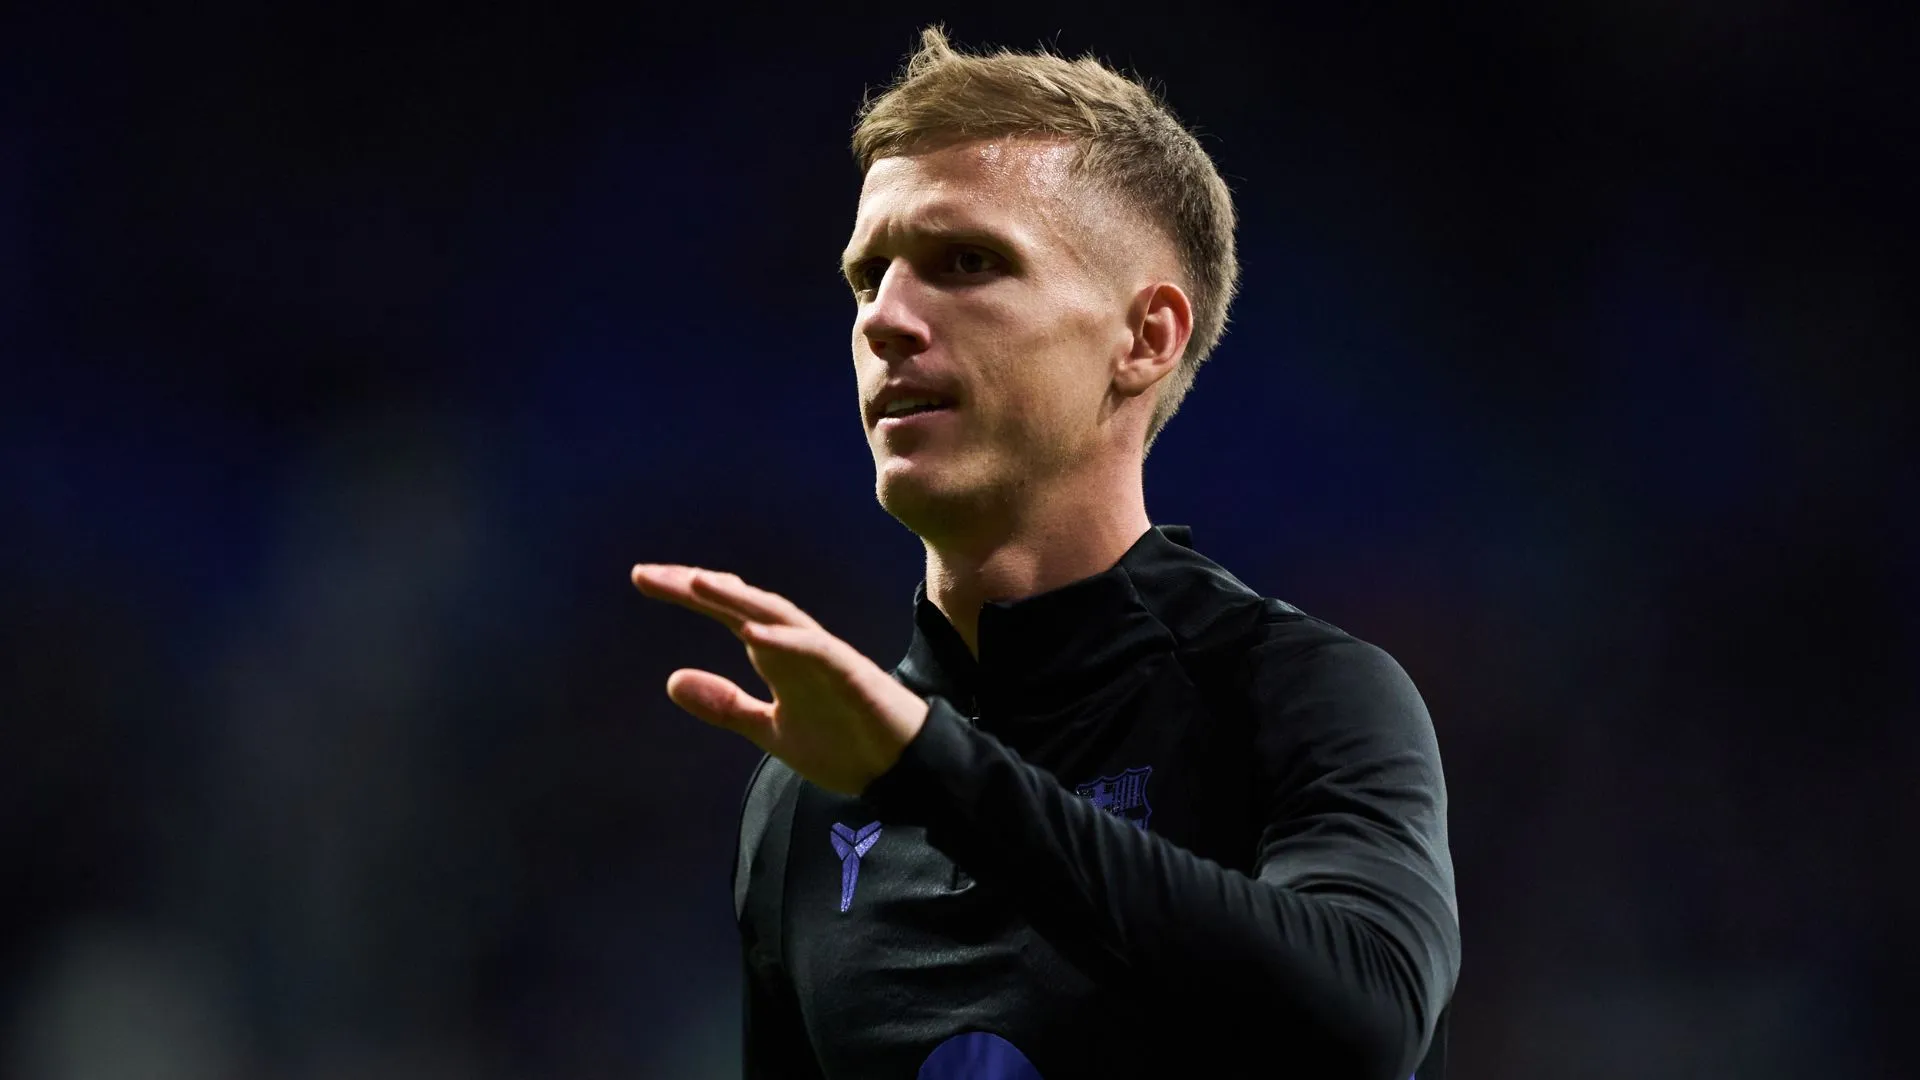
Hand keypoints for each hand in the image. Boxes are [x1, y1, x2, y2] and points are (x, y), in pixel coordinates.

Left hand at [630, 564, 929, 795]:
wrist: (902, 770)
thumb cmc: (843, 742)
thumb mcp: (769, 729)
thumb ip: (726, 704)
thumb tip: (671, 679)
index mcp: (778, 655)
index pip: (727, 612)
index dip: (688, 595)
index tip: (644, 579)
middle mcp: (797, 646)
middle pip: (745, 603)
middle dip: (700, 586)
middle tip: (650, 574)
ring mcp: (825, 657)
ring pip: (778, 616)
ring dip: (739, 598)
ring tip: (697, 584)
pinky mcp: (852, 674)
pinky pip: (817, 651)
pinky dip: (787, 639)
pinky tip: (755, 632)